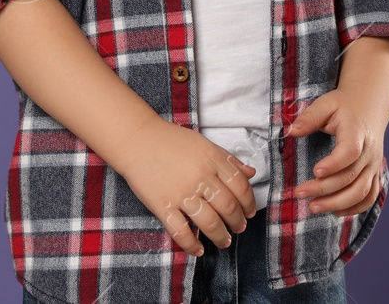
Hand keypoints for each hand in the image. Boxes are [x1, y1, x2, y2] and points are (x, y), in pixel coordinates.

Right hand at [118, 116, 258, 257]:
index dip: (248, 203)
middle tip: (239, 229)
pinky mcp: (162, 205)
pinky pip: (180, 231)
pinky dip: (192, 245)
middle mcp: (200, 176)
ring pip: (209, 222)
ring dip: (220, 236)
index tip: (249, 212)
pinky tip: (198, 249)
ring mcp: (180, 192)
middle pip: (228, 207)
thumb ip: (228, 159)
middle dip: (237, 222)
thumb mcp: (204, 144)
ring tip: (224, 241)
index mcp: (212, 159)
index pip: (240, 186)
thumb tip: (251, 173)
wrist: (137, 139)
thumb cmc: (171, 140)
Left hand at [286, 86, 387, 216]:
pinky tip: (335, 212)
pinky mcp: (374, 173)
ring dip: (338, 203)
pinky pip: (370, 196)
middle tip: (300, 194)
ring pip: (362, 191)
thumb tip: (290, 131)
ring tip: (313, 207)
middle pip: (352, 177)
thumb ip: (309, 117)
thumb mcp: (325, 104)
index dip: (334, 164)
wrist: (369, 106)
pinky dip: (355, 208)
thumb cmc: (344, 105)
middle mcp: (369, 151)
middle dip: (325, 189)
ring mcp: (374, 164)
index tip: (315, 171)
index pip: (350, 152)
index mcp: (357, 132)